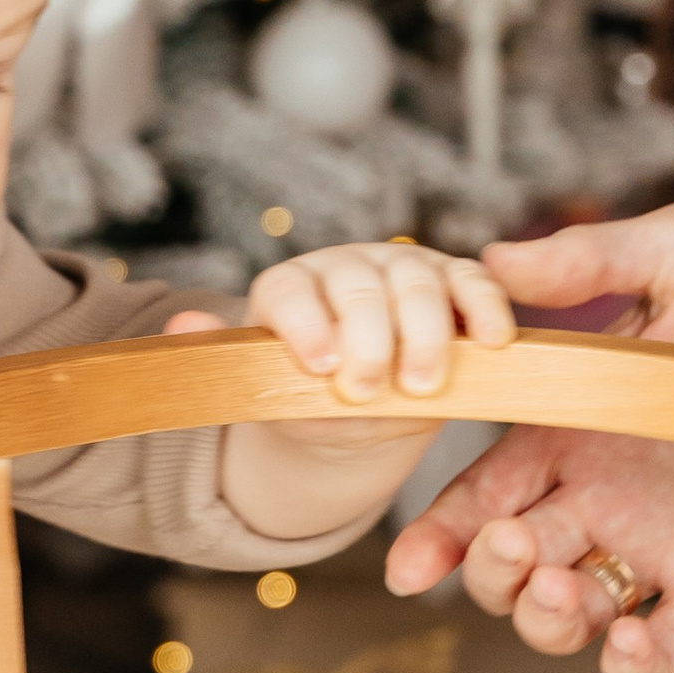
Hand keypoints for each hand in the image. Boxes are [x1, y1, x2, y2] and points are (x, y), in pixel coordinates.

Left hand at [241, 237, 515, 441]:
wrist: (360, 404)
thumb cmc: (307, 396)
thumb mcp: (266, 390)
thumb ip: (225, 359)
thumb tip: (181, 326)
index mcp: (290, 288)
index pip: (290, 291)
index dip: (305, 325)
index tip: (320, 369)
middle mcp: (345, 268)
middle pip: (358, 287)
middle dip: (367, 340)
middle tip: (367, 392)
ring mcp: (402, 270)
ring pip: (418, 284)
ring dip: (425, 336)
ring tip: (421, 387)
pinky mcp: (454, 282)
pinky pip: (474, 284)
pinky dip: (486, 310)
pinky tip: (492, 344)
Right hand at [380, 201, 673, 672]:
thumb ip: (591, 258)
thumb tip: (492, 260)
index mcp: (578, 426)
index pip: (481, 490)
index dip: (439, 533)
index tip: (412, 565)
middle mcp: (608, 494)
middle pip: (506, 563)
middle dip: (487, 572)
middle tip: (514, 544)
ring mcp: (663, 544)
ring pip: (564, 613)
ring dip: (540, 619)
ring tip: (559, 590)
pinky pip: (656, 648)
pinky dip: (627, 664)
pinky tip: (627, 640)